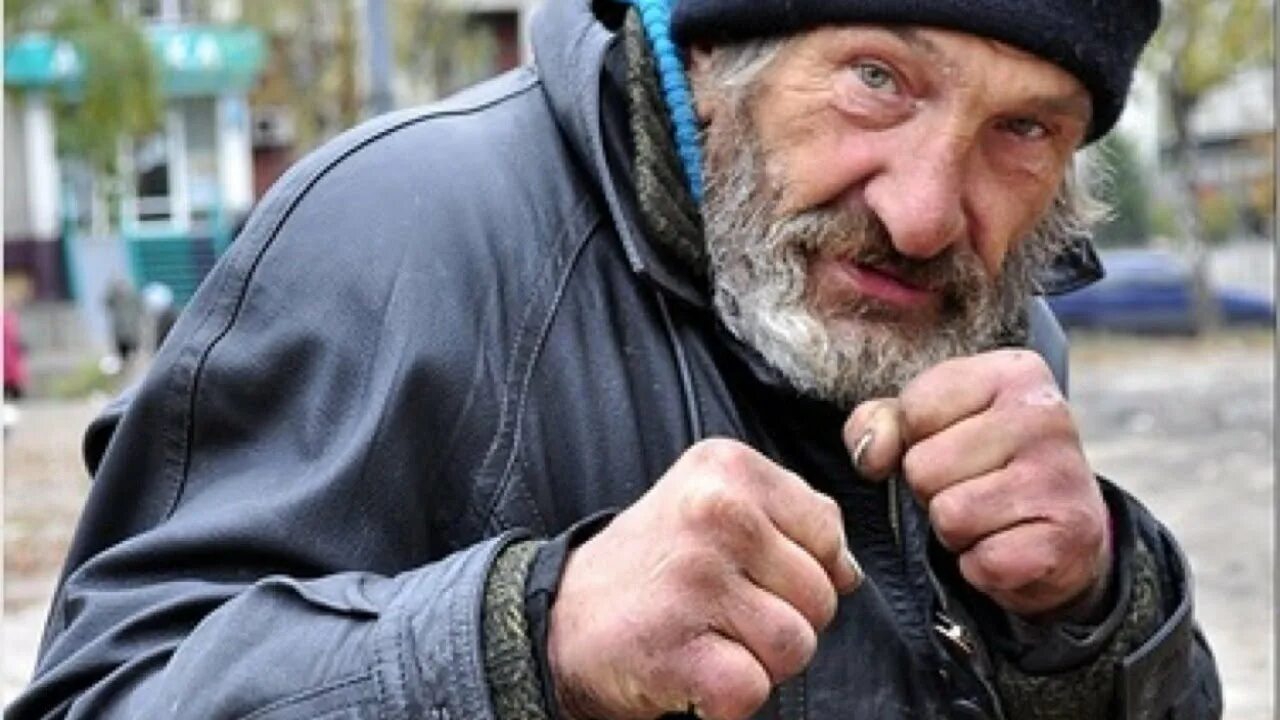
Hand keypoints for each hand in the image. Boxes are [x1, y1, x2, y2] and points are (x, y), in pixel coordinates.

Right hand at [548, 439, 861, 719]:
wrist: (561, 617)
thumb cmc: (653, 566)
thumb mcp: (716, 506)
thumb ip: (792, 523)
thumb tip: (848, 573)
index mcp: (729, 466)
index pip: (828, 533)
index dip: (800, 568)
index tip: (743, 571)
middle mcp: (715, 511)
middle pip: (821, 595)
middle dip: (782, 618)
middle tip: (719, 611)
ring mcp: (696, 577)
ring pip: (797, 645)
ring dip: (758, 661)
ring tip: (707, 638)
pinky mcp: (678, 645)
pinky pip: (754, 688)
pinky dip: (727, 698)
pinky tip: (690, 670)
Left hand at [842, 349, 1109, 617]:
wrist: (1065, 528)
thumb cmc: (985, 465)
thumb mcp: (928, 423)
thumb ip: (881, 422)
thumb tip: (872, 454)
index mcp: (1011, 372)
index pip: (914, 410)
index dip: (915, 441)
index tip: (952, 446)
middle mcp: (1044, 415)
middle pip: (923, 467)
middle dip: (933, 490)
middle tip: (973, 488)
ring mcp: (1062, 476)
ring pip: (950, 516)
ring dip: (956, 530)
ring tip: (990, 516)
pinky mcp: (1070, 538)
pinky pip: (982, 562)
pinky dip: (982, 566)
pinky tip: (1009, 546)